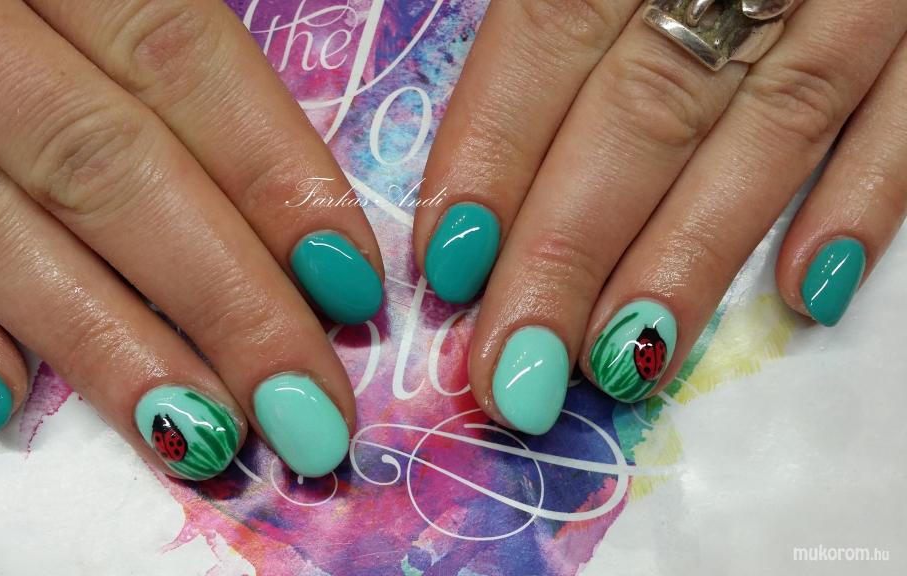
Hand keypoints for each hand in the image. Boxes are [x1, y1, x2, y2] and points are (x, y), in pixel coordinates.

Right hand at [0, 0, 386, 478]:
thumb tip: (279, 199)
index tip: (348, 283)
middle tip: (305, 405)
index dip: (272, 174)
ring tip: (198, 434)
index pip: (177, 56)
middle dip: (218, 297)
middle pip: (101, 162)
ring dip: (101, 341)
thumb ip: (153, 45)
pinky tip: (2, 395)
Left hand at [414, 0, 906, 431]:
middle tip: (517, 370)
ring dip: (690, 258)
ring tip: (623, 362)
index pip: (548, 33)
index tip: (448, 261)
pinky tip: (810, 293)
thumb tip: (474, 110)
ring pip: (768, 131)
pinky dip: (867, 200)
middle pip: (644, 111)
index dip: (494, 149)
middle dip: (570, 250)